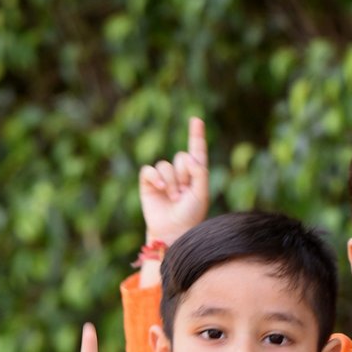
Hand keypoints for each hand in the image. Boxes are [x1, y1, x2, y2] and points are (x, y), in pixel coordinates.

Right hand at [139, 116, 209, 244]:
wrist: (173, 232)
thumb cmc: (190, 215)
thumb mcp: (201, 193)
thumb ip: (199, 171)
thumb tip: (186, 156)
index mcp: (195, 175)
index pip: (196, 151)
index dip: (196, 135)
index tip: (196, 119)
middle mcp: (180, 174)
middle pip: (180, 156)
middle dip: (183, 175)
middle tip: (183, 194)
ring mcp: (163, 178)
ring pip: (165, 165)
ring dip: (171, 182)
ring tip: (174, 198)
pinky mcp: (149, 183)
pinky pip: (149, 170)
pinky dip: (155, 178)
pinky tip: (160, 189)